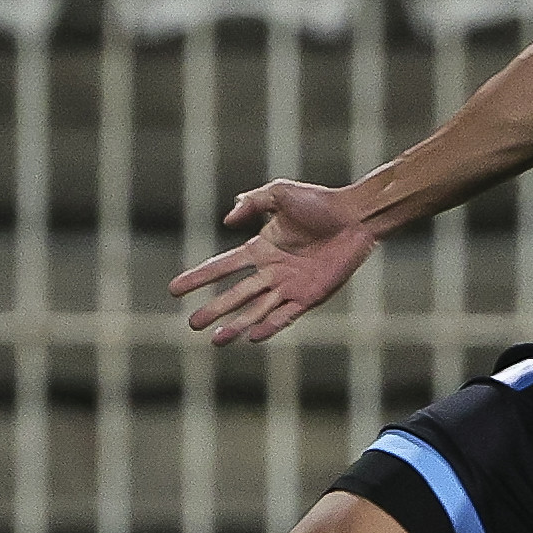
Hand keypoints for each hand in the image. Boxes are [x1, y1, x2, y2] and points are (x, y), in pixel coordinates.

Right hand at [168, 180, 379, 346]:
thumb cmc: (321, 202)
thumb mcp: (280, 192)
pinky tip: (252, 336)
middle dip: (214, 309)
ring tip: (216, 340)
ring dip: (236, 324)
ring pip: (256, 309)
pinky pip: (286, 315)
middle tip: (192, 324)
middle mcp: (272, 271)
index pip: (223, 266)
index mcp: (261, 248)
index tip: (174, 289)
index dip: (199, 277)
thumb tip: (228, 221)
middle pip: (236, 294)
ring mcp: (290, 286)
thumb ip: (252, 203)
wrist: (357, 216)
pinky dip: (269, 325)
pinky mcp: (310, 296)